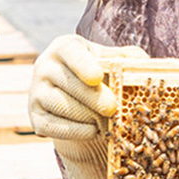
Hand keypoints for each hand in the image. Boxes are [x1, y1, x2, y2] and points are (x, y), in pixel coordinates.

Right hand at [29, 35, 147, 178]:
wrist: (79, 100)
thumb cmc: (102, 74)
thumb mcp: (113, 61)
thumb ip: (128, 59)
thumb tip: (142, 63)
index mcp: (65, 48)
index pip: (71, 52)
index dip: (83, 65)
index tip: (97, 77)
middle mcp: (45, 67)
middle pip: (70, 84)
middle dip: (93, 98)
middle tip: (112, 108)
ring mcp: (36, 92)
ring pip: (62, 106)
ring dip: (88, 115)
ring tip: (107, 120)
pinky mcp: (35, 117)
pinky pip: (55, 126)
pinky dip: (76, 130)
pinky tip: (93, 130)